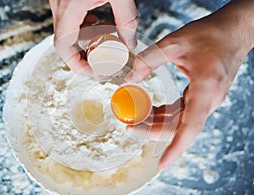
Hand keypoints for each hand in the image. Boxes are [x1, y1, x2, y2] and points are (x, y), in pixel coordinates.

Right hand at [49, 0, 137, 72]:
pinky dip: (84, 23)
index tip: (94, 71)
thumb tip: (130, 42)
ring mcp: (59, 0)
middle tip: (103, 61)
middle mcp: (58, 5)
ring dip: (88, 36)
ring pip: (68, 28)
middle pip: (65, 41)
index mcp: (68, 8)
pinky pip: (70, 16)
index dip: (78, 64)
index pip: (64, 47)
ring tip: (108, 35)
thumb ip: (126, 19)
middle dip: (86, 53)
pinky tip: (97, 19)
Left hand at [126, 0, 253, 170]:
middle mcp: (209, 99)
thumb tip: (130, 78)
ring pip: (180, 122)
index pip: (191, 127)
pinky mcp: (203, 98)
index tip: (162, 165)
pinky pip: (182, 114)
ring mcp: (208, 101)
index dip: (176, 147)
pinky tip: (149, 111)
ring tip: (133, 118)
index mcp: (206, 87)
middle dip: (152, 130)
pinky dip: (164, 114)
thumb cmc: (209, 34)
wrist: (233, 32)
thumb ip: (150, 60)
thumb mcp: (174, 42)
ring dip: (156, 123)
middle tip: (128, 126)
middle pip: (179, 127)